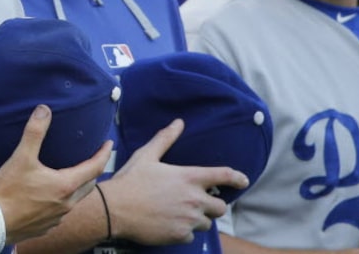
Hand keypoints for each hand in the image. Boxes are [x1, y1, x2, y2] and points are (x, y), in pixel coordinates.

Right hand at [0, 104, 111, 243]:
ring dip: (77, 187)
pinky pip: (60, 212)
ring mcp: (57, 218)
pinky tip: (50, 198)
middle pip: (88, 185)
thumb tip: (44, 110)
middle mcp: (66, 204)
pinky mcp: (45, 227)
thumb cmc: (8, 191)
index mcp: (66, 185)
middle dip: (93, 171)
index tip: (109, 144)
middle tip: (93, 159)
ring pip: (75, 200)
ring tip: (72, 177)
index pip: (95, 167)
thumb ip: (35, 132)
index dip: (104, 154)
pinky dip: (61, 201)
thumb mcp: (21, 157)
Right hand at [106, 119, 247, 243]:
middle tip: (197, 204)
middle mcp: (194, 199)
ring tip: (177, 214)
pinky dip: (182, 231)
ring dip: (196, 219)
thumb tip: (178, 122)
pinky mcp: (180, 235)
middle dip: (212, 206)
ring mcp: (188, 219)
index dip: (237, 178)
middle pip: (220, 207)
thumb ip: (165, 139)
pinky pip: (190, 236)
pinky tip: (168, 224)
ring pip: (205, 223)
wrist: (115, 209)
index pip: (223, 175)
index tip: (243, 180)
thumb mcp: (147, 155)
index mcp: (188, 177)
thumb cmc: (130, 181)